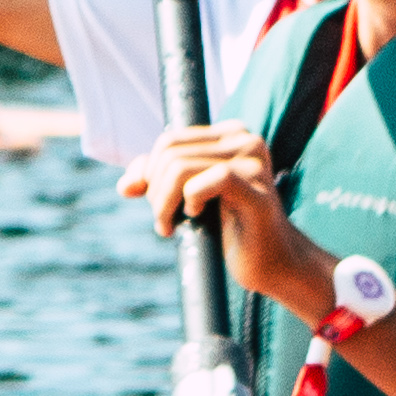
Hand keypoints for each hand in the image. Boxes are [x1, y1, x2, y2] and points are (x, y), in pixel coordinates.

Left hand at [123, 120, 333, 313]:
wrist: (271, 262)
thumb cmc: (230, 227)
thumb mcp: (187, 197)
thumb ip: (158, 181)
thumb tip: (125, 185)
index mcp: (230, 134)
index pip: (169, 141)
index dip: (149, 173)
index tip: (156, 203)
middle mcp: (245, 139)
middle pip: (169, 153)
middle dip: (155, 191)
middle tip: (165, 219)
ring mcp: (254, 162)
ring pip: (179, 168)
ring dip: (164, 203)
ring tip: (171, 225)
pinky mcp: (256, 189)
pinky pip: (206, 182)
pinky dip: (189, 201)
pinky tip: (195, 217)